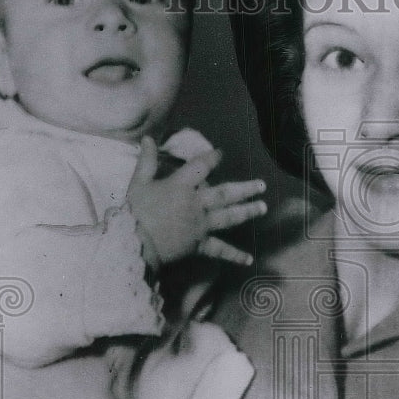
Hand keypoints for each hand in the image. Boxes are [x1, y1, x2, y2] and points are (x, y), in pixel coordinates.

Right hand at [126, 137, 265, 266]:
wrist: (136, 242)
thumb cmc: (135, 212)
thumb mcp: (138, 183)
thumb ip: (147, 161)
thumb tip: (147, 138)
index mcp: (181, 186)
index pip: (201, 167)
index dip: (212, 158)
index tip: (221, 153)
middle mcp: (197, 204)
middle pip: (226, 194)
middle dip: (245, 188)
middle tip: (262, 185)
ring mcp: (201, 225)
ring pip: (229, 217)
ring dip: (248, 212)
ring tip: (263, 208)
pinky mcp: (200, 245)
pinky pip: (220, 250)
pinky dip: (235, 255)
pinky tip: (249, 259)